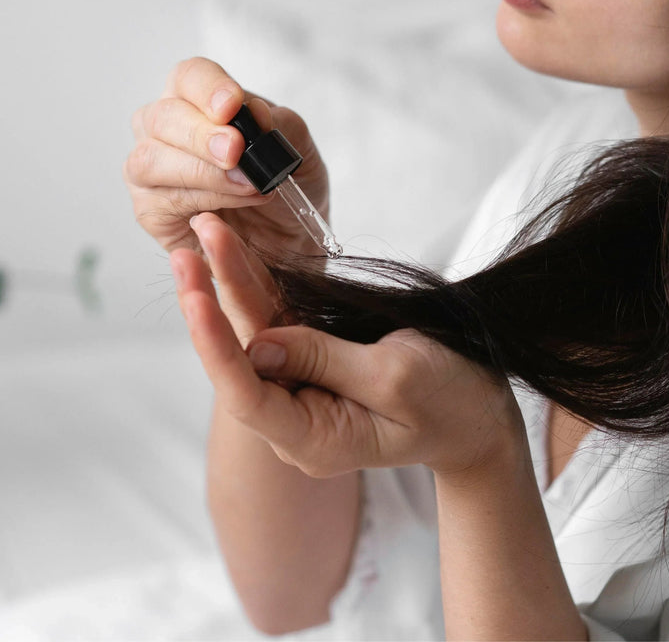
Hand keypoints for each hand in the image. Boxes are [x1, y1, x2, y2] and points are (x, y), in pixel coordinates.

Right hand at [125, 57, 331, 259]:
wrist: (287, 235)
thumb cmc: (283, 183)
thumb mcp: (298, 149)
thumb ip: (281, 125)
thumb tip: (256, 113)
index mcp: (196, 99)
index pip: (190, 76)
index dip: (207, 87)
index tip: (232, 106)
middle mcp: (163, 130)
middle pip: (162, 116)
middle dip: (200, 134)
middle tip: (235, 151)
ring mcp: (149, 170)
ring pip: (150, 160)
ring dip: (200, 172)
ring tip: (245, 185)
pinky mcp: (150, 211)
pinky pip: (158, 202)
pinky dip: (197, 204)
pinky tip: (225, 213)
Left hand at [173, 212, 527, 477]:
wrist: (482, 410)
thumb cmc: (451, 401)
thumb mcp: (397, 378)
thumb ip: (324, 360)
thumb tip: (257, 342)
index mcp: (311, 439)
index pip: (246, 395)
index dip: (215, 346)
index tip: (195, 298)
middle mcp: (294, 417)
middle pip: (239, 356)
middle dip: (211, 301)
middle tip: (185, 250)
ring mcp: (301, 386)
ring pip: (252, 329)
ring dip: (229, 281)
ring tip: (205, 230)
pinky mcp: (312, 357)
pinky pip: (276, 318)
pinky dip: (256, 282)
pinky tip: (231, 248)